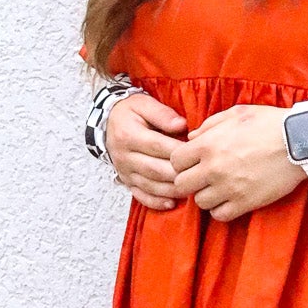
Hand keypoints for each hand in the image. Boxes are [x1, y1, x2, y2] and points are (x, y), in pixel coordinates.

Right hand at [105, 92, 189, 209]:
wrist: (108, 123)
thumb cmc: (130, 113)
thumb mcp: (144, 104)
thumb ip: (162, 114)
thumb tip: (182, 125)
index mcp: (128, 135)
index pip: (157, 145)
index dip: (178, 151)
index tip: (197, 153)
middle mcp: (125, 157)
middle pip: (155, 169)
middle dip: (178, 173)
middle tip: (199, 174)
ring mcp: (125, 172)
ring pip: (151, 186)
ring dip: (172, 190)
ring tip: (191, 189)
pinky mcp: (127, 182)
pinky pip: (141, 196)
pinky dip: (156, 202)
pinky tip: (171, 203)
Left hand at [169, 104, 306, 222]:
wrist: (301, 141)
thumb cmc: (269, 123)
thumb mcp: (237, 114)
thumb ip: (209, 125)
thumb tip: (191, 137)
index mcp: (208, 144)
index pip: (175, 161)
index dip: (182, 162)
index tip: (192, 162)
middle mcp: (214, 168)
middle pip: (181, 185)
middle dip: (189, 181)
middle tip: (202, 177)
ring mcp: (229, 188)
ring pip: (200, 202)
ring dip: (206, 195)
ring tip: (218, 188)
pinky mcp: (245, 203)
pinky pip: (220, 215)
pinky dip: (221, 209)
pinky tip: (229, 199)